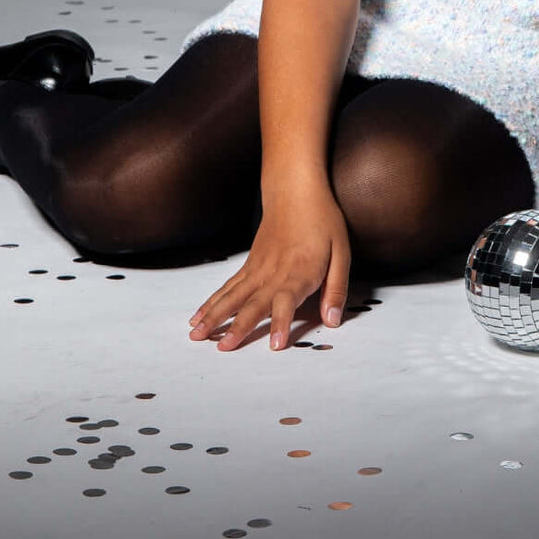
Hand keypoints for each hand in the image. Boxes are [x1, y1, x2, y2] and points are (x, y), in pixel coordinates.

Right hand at [187, 187, 350, 351]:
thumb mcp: (342, 252)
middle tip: (223, 348)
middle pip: (253, 302)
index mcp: (299, 271)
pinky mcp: (249, 264)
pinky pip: (228, 286)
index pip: (287, 301)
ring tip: (197, 336)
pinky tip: (198, 316)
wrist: (295, 190)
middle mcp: (274, 272)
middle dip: (238, 327)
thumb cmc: (322, 220)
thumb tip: (333, 321)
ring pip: (233, 295)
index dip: (281, 323)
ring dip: (215, 316)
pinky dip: (211, 302)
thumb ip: (336, 289)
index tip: (274, 344)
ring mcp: (258, 268)